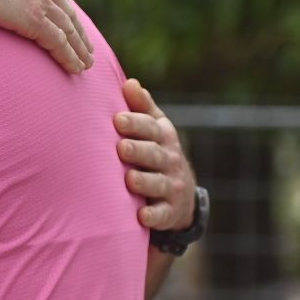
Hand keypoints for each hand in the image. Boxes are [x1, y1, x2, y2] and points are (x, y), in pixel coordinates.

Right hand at [0, 0, 92, 73]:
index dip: (64, 9)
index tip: (70, 22)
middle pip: (67, 12)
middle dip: (79, 32)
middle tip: (86, 48)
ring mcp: (39, 1)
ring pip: (68, 30)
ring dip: (79, 49)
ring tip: (85, 64)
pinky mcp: (33, 20)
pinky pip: (58, 42)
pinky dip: (70, 57)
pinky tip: (76, 68)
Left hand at [115, 80, 196, 230]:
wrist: (182, 194)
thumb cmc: (157, 152)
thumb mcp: (155, 128)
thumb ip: (142, 107)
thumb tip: (129, 82)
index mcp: (164, 136)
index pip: (151, 128)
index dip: (136, 123)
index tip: (118, 119)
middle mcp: (170, 160)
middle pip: (155, 154)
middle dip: (139, 150)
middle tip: (121, 147)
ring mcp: (172, 185)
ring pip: (159, 183)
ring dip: (145, 181)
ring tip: (129, 179)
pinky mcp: (171, 211)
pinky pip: (163, 214)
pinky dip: (154, 216)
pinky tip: (142, 216)